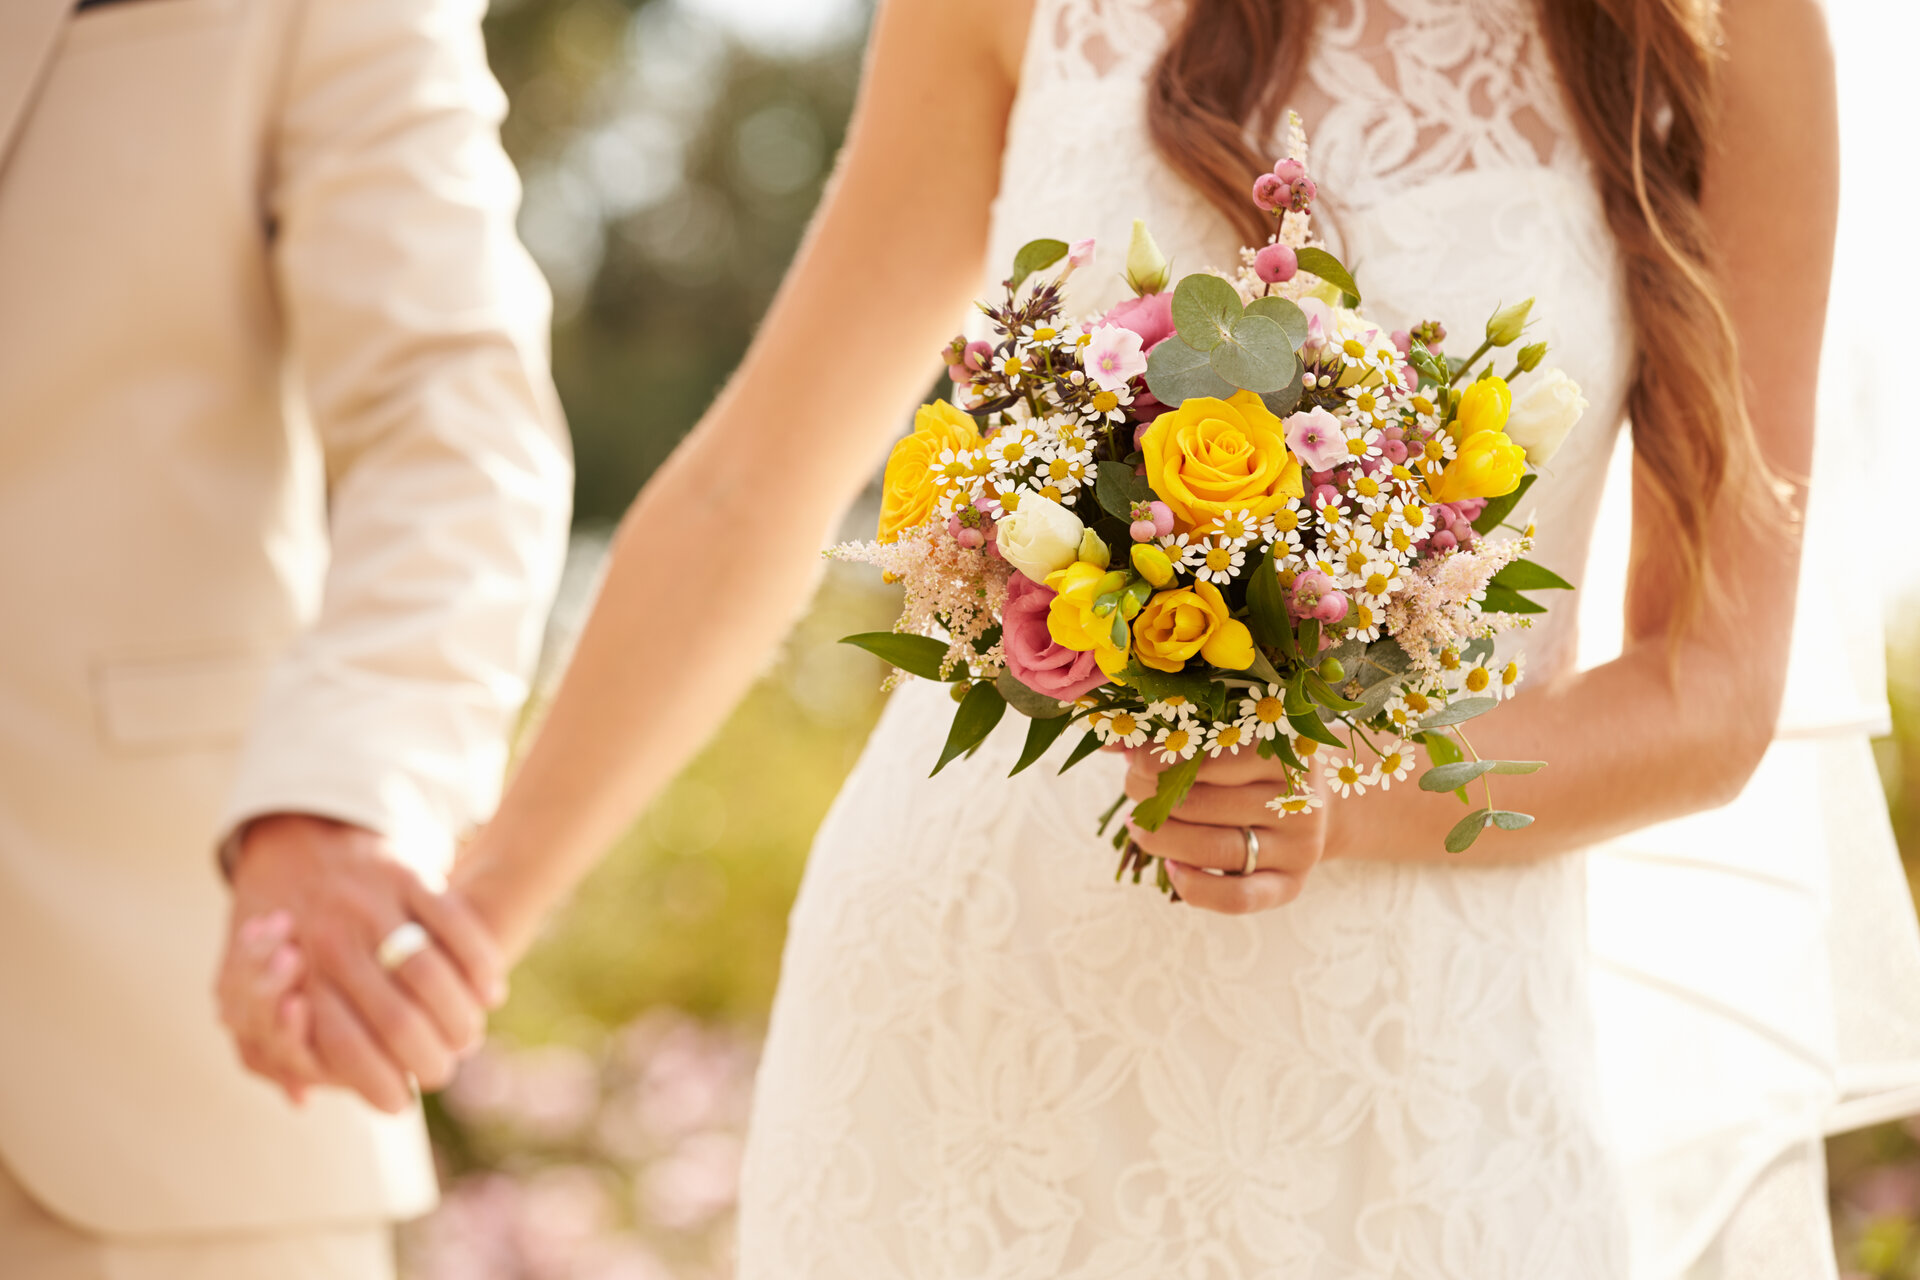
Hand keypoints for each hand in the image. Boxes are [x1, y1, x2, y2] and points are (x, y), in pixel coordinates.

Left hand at [218, 814, 503, 1111]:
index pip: (347, 1050)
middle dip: (430, 1060)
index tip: (400, 1100)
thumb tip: (300, 1097)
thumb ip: (267, 1042)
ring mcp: (374, 904)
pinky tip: (491, 992)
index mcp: (293, 975)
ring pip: (432, 976)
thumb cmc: (275, 927)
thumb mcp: (247, 983)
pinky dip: (481, 964)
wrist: (296, 835)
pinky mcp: (409, 873)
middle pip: (398, 1022)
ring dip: (461, 1019)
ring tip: (467, 1036)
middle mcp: (334, 940)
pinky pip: (457, 924)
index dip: (381, 1086)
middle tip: (442, 1070)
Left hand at [1123, 748, 1327, 913]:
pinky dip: (1196, 888)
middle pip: (1207, 803)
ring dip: (1161, 839)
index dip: (1164, 757)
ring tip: (1137, 825)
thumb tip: (1109, 741)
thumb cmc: (1258, 763)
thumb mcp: (1232, 740)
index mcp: (1286, 752)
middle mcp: (1297, 801)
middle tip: (1132, 787)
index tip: (1134, 758)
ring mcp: (1298, 847)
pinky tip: (1170, 868)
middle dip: (1154, 796)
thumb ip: (1178, 737)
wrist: (1321, 802)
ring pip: (1215, 848)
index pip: (1216, 755)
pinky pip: (1237, 898)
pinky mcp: (1290, 886)